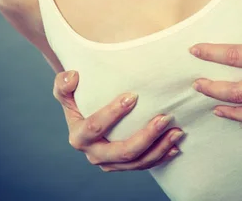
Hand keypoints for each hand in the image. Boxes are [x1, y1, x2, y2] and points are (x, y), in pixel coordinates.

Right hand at [52, 70, 184, 170]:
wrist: (84, 111)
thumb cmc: (77, 96)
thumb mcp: (65, 89)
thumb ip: (63, 83)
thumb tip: (73, 76)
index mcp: (79, 136)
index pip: (96, 126)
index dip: (113, 113)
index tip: (132, 96)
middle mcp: (93, 154)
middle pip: (122, 151)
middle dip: (146, 136)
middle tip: (165, 118)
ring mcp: (109, 162)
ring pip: (137, 162)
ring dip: (159, 148)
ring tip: (177, 132)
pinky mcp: (122, 165)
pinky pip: (144, 165)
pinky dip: (161, 156)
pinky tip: (175, 146)